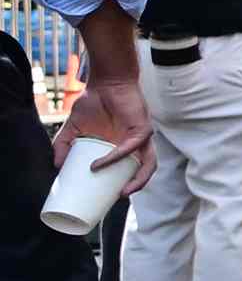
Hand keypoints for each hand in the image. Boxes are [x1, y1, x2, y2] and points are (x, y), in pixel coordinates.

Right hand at [59, 13, 150, 191]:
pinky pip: (131, 147)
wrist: (106, 82)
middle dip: (134, 187)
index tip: (108, 199)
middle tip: (115, 199)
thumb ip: (64, 146)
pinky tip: (99, 164)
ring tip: (121, 192)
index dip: (124, 185)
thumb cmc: (94, 103)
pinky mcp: (142, 128)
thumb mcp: (74, 129)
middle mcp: (136, 145)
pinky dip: (115, 157)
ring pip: (147, 163)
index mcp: (124, 147)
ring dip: (137, 180)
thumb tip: (56, 167)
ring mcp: (141, 137)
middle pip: (143, 171)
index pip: (131, 171)